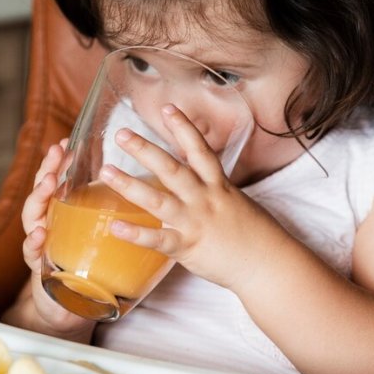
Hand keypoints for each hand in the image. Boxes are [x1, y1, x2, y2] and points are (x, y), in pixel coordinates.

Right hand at [7, 139, 94, 339]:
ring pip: (33, 216)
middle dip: (47, 170)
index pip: (60, 182)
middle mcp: (47, 225)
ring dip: (39, 197)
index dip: (60, 162)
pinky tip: (39, 234)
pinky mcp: (38, 268)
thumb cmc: (85, 267)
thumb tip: (142, 189)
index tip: (66, 141)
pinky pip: (32, 253)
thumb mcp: (95, 237)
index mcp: (63, 216)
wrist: (69, 308)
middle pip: (43, 192)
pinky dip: (33, 243)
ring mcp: (40, 245)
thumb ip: (107, 216)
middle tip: (55, 153)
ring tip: (48, 183)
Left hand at [99, 105, 286, 291]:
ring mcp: (195, 222)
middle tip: (120, 133)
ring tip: (106, 171)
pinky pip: (158, 239)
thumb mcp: (239, 203)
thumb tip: (203, 183)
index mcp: (218, 186)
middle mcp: (204, 199)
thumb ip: (216, 192)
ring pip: (158, 200)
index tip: (168, 108)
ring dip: (129, 185)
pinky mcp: (188, 247)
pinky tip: (114, 226)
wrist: (268, 265)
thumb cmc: (256, 236)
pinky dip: (136, 233)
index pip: (200, 150)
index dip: (184, 128)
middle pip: (172, 169)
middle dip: (145, 149)